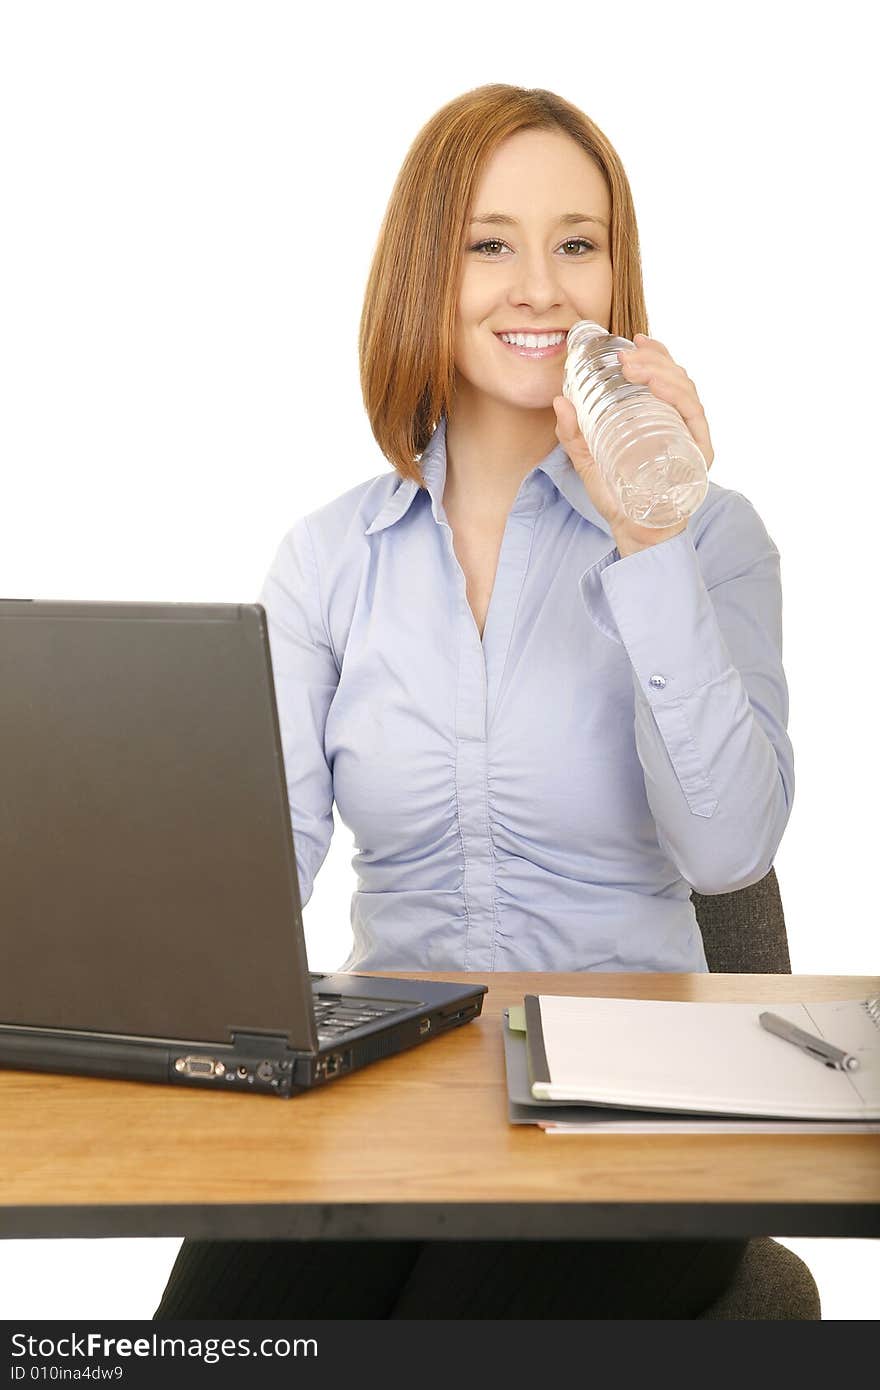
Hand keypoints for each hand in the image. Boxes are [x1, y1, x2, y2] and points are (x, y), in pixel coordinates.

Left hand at [552, 333, 713, 555]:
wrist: (633, 532)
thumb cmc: (618, 496)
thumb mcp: (588, 461)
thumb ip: (573, 434)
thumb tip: (558, 401)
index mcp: (661, 420)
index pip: (665, 377)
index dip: (655, 353)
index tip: (633, 339)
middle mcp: (680, 425)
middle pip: (676, 378)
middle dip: (652, 358)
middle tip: (624, 355)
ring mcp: (691, 437)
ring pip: (686, 390)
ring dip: (661, 371)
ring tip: (634, 366)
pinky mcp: (699, 453)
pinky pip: (694, 416)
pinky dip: (678, 396)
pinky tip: (659, 385)